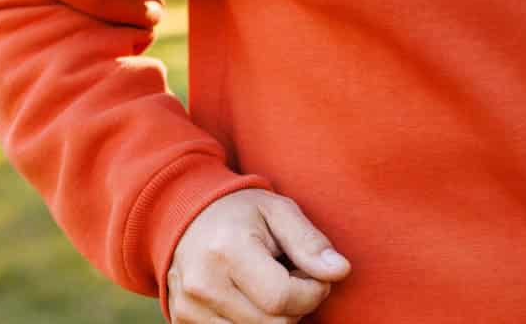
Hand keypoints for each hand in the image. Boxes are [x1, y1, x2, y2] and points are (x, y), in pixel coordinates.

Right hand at [167, 188, 350, 322]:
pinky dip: (255, 322)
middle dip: (298, 305)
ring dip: (276, 317)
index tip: (316, 273)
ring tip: (271, 285)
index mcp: (226, 252)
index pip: (283, 298)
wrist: (187, 217)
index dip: (313, 291)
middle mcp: (202, 285)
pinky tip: (253, 297)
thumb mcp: (280, 211)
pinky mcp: (184, 323)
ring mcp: (189, 309)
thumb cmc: (242, 213)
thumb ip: (310, 242)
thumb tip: (340, 271)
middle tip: (294, 276)